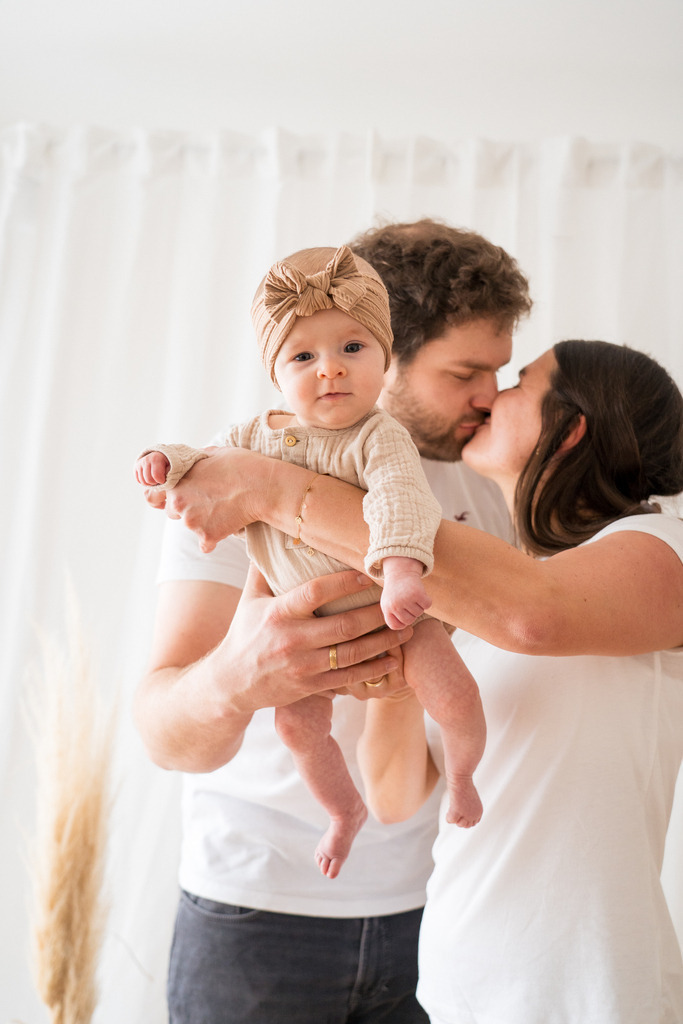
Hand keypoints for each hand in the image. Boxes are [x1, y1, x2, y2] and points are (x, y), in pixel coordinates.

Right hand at [135, 452, 169, 486]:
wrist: (161, 457)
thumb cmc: (169, 464)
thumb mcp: (173, 468)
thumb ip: (170, 474)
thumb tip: (163, 481)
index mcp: (156, 458)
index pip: (156, 476)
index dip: (161, 481)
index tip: (165, 479)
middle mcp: (146, 459)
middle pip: (148, 480)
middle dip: (155, 483)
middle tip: (160, 479)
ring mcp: (140, 463)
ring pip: (143, 482)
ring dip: (150, 483)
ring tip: (156, 479)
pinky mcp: (136, 467)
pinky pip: (139, 480)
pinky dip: (145, 482)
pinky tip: (150, 478)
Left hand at [147, 447, 268, 549]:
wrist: (263, 487)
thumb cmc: (242, 466)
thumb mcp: (214, 453)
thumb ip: (196, 462)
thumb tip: (193, 463)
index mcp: (176, 482)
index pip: (153, 495)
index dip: (165, 496)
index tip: (179, 497)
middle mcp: (178, 503)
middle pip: (174, 513)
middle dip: (188, 508)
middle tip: (211, 501)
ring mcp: (191, 522)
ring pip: (191, 527)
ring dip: (203, 523)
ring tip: (225, 511)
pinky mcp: (207, 536)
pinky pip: (206, 544)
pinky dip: (214, 538)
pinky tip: (228, 525)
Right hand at [222, 565, 414, 713]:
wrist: (230, 683)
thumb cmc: (244, 633)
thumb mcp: (249, 599)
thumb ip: (264, 568)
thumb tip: (272, 530)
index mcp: (277, 613)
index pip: (315, 592)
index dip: (344, 583)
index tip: (368, 575)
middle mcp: (291, 640)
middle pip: (343, 626)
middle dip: (376, 615)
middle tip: (400, 604)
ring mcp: (303, 666)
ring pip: (351, 653)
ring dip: (383, 642)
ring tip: (406, 629)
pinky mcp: (310, 687)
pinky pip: (347, 678)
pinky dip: (373, 669)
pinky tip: (394, 660)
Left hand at [380, 558, 432, 629]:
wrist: (401, 570)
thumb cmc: (395, 590)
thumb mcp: (389, 603)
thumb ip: (393, 617)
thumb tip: (403, 631)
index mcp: (386, 608)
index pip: (396, 626)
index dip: (402, 622)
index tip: (403, 612)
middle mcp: (395, 604)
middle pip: (410, 621)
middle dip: (411, 613)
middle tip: (408, 601)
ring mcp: (406, 599)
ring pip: (419, 613)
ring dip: (419, 606)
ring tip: (412, 596)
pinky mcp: (417, 593)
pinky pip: (427, 605)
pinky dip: (426, 600)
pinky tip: (420, 593)